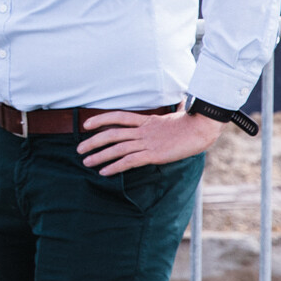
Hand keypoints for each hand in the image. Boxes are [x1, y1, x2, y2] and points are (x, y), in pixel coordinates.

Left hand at [78, 110, 222, 175]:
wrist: (201, 128)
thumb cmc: (192, 124)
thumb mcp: (176, 116)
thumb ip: (168, 115)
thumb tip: (175, 108)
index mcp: (147, 120)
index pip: (118, 117)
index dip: (101, 119)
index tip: (86, 124)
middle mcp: (143, 130)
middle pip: (112, 134)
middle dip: (93, 141)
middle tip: (79, 148)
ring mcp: (147, 142)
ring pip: (117, 148)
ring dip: (99, 156)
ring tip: (86, 161)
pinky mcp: (153, 155)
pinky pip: (129, 161)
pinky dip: (114, 167)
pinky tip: (104, 172)